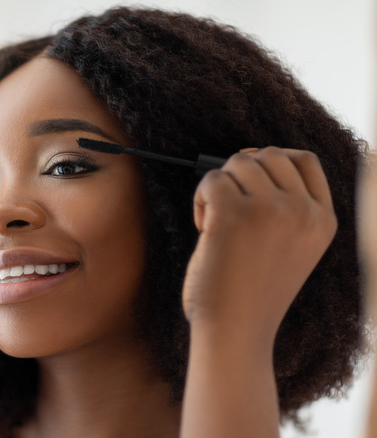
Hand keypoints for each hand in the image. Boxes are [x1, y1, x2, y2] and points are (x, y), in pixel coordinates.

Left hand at [182, 147, 336, 341]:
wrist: (235, 333)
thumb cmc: (251, 294)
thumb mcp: (290, 247)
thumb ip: (286, 207)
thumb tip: (251, 155)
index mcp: (322, 221)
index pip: (304, 160)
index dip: (271, 160)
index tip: (248, 179)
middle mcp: (303, 211)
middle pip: (267, 155)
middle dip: (239, 174)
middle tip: (227, 210)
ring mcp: (271, 210)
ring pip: (237, 163)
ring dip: (218, 187)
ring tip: (215, 223)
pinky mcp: (235, 214)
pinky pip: (211, 180)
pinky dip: (200, 199)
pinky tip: (204, 229)